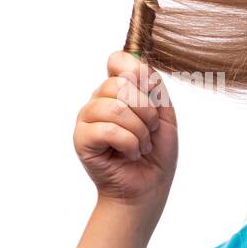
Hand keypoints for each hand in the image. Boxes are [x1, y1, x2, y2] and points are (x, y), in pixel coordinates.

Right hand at [74, 50, 177, 207]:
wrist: (149, 187)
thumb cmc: (156, 153)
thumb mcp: (165, 116)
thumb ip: (155, 89)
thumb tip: (141, 66)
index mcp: (119, 90)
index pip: (119, 60)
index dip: (138, 72)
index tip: (152, 94)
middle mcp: (99, 99)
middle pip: (120, 83)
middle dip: (147, 112)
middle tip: (150, 132)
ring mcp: (87, 118)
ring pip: (115, 106)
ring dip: (139, 131)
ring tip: (141, 146)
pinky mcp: (81, 138)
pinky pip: (108, 129)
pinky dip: (129, 144)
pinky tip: (130, 154)